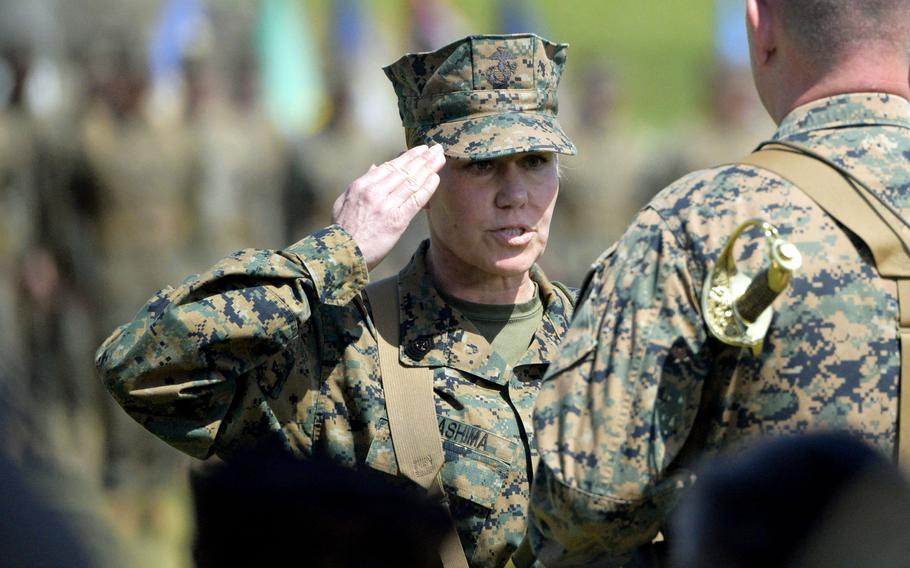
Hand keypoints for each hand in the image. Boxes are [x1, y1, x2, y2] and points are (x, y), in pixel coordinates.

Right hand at [332, 144, 445, 270]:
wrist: (342, 254)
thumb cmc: (342, 231)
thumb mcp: (344, 201)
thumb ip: (361, 183)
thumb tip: (374, 166)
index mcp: (361, 185)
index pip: (389, 166)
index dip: (407, 157)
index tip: (420, 150)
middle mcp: (375, 192)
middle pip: (403, 170)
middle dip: (422, 158)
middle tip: (436, 148)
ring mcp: (386, 205)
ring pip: (411, 181)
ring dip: (428, 167)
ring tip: (440, 158)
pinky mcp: (397, 220)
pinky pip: (415, 200)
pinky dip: (427, 188)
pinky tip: (436, 178)